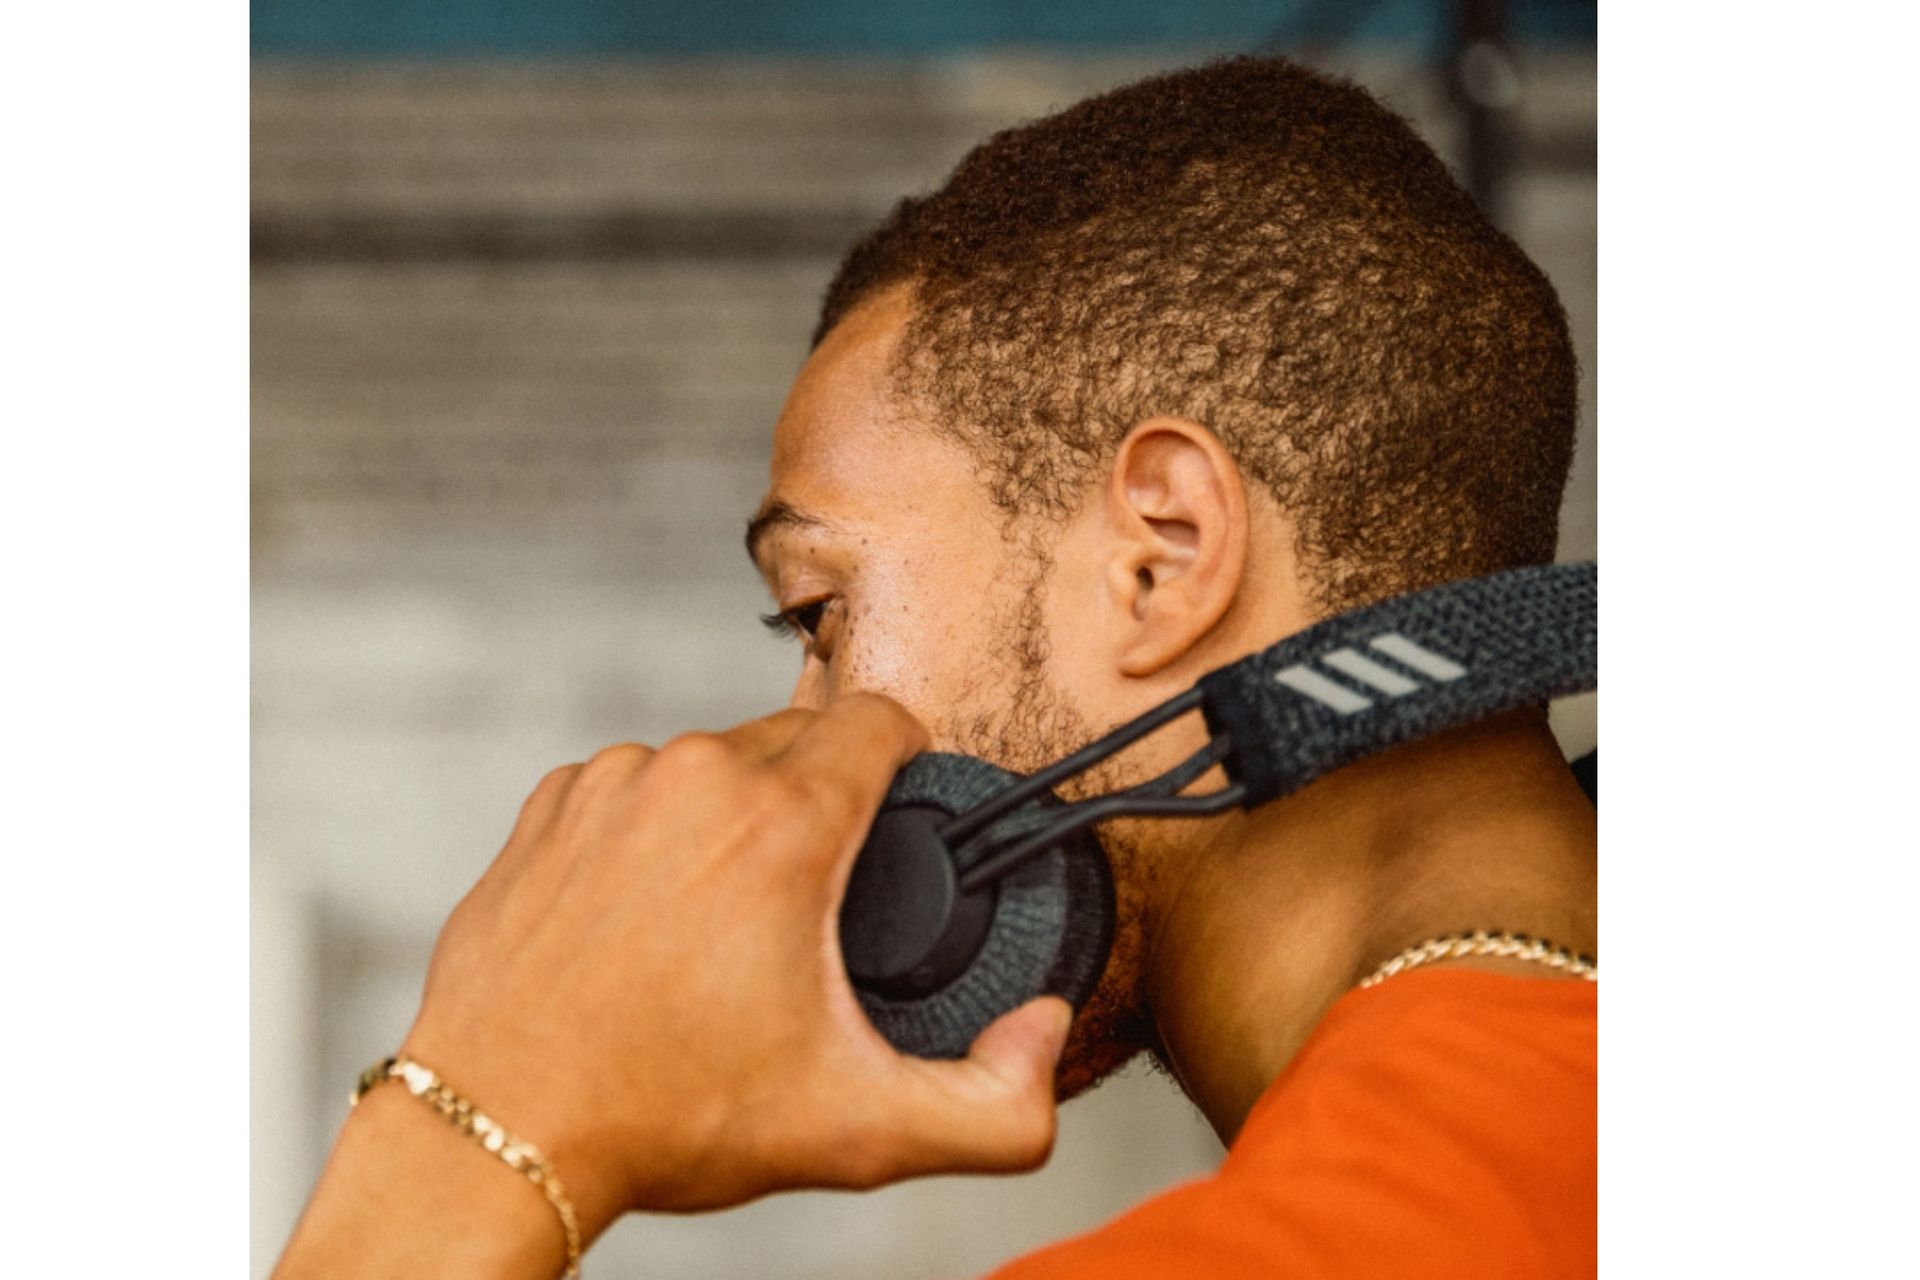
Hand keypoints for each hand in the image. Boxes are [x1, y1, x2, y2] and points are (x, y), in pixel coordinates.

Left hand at [399, 694, 1071, 1233]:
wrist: (497, 1130)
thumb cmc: (661, 1119)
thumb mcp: (855, 1130)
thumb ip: (995, 1104)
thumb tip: (1043, 1033)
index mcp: (780, 825)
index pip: (883, 721)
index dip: (912, 761)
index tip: (903, 815)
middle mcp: (692, 778)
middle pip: (800, 742)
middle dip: (824, 806)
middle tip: (814, 912)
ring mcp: (610, 784)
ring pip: (713, 765)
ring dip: (735, 819)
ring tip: (726, 923)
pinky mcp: (550, 807)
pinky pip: (636, 788)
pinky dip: (656, 833)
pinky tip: (651, 915)